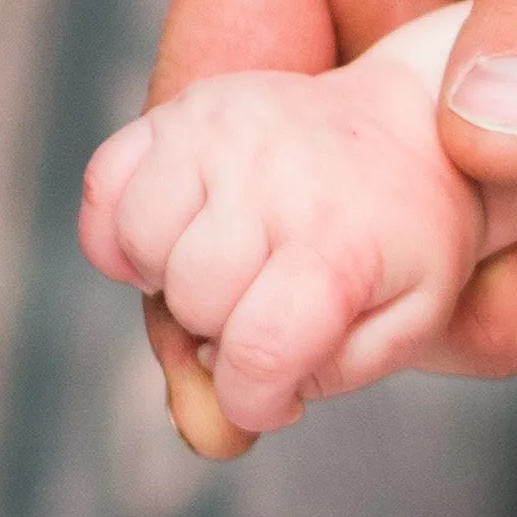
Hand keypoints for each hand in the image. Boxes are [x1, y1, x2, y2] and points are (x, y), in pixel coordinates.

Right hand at [85, 24, 483, 444]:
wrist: (413, 132)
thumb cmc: (404, 246)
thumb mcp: (406, 325)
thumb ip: (325, 374)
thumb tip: (229, 405)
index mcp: (341, 244)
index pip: (259, 350)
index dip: (251, 398)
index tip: (273, 394)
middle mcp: (275, 180)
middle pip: (193, 300)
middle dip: (220, 330)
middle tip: (265, 309)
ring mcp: (221, 134)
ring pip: (138, 243)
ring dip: (168, 278)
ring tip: (223, 268)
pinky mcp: (183, 111)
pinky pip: (104, 186)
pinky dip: (118, 231)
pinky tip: (172, 239)